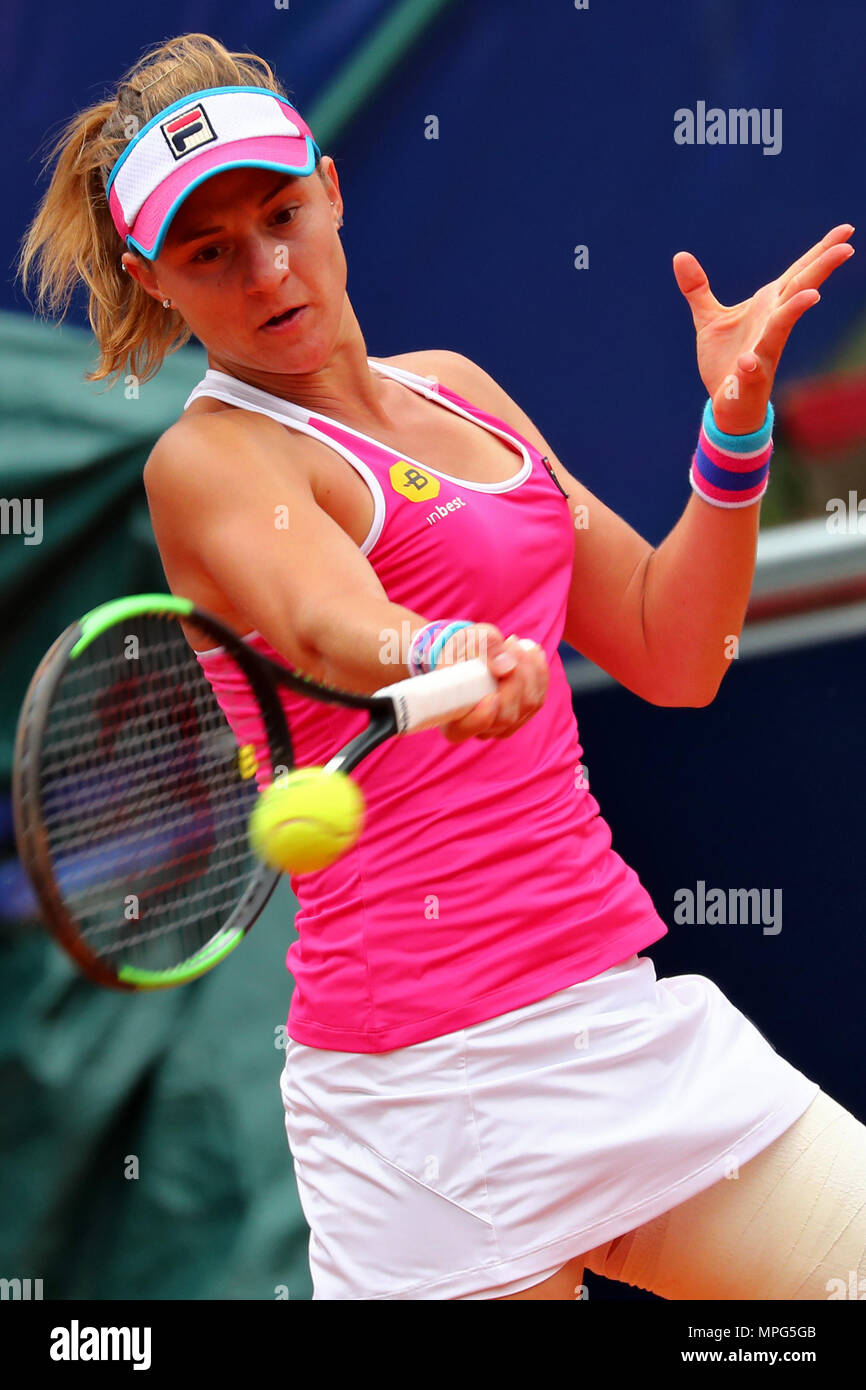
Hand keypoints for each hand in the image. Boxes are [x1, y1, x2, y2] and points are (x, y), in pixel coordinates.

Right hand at [435, 624, 549, 742]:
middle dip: (515, 677)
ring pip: (528, 704)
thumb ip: (482, 647)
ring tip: (514, 643)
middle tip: (508, 643)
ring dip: (529, 669)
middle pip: (506, 715)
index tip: (491, 697)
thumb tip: (507, 668)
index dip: (481, 718)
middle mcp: (479, 730)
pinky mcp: (523, 715)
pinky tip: (531, 652)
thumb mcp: (466, 639)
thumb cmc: (461, 650)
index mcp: (452, 721)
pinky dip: (539, 672)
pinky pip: (539, 697)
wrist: (471, 653)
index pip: (464, 730)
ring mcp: (504, 726)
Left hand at [673, 224, 854, 432]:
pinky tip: (749, 361)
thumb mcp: (708, 318)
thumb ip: (697, 288)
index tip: (846, 230)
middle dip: (822, 269)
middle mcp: (772, 324)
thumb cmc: (726, 359)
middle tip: (847, 248)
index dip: (820, 251)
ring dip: (796, 310)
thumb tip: (680, 255)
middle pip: (800, 290)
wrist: (727, 402)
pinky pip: (751, 369)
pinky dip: (751, 365)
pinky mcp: (750, 376)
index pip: (798, 273)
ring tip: (812, 295)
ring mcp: (765, 349)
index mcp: (767, 306)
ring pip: (782, 327)